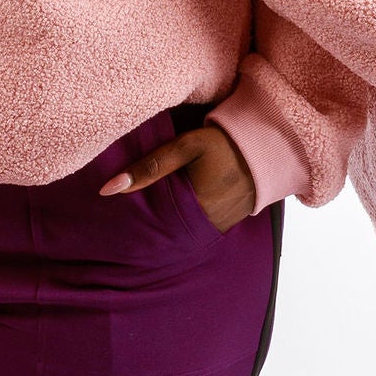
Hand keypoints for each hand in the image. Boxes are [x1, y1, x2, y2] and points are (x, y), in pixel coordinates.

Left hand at [99, 119, 257, 230]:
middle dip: (147, 224)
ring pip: (179, 232)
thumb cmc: (224, 144)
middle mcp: (205, 226)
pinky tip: (175, 211)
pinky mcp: (225, 226)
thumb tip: (108, 189)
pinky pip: (196, 229)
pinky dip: (183, 222)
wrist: (266, 148)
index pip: (151, 224)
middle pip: (164, 231)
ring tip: (149, 213)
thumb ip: (149, 167)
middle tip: (128, 216)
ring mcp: (217, 228)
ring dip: (165, 224)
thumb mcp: (186, 147)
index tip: (115, 214)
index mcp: (192, 208)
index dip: (133, 219)